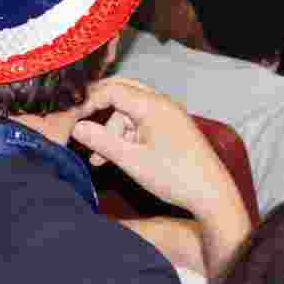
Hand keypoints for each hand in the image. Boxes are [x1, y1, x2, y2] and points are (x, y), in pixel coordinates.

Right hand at [74, 77, 250, 276]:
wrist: (212, 194)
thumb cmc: (173, 175)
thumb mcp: (131, 160)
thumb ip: (102, 141)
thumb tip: (76, 127)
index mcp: (152, 105)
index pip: (113, 90)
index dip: (89, 102)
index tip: (72, 119)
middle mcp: (161, 103)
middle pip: (122, 94)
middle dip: (100, 110)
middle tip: (79, 123)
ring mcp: (169, 115)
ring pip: (130, 112)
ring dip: (112, 131)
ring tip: (97, 160)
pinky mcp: (172, 128)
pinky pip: (142, 123)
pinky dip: (127, 137)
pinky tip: (115, 158)